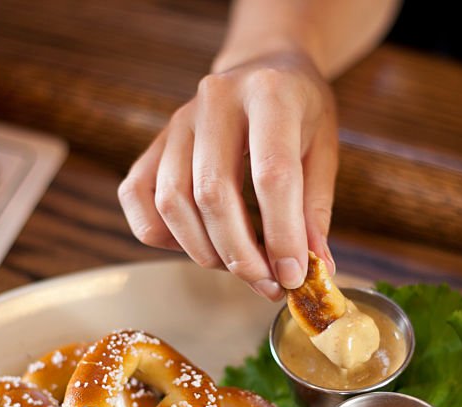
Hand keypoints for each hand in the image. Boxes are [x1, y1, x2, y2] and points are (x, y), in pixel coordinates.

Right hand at [118, 50, 337, 299]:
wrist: (263, 67)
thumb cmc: (299, 111)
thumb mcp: (323, 149)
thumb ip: (315, 209)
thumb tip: (315, 270)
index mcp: (269, 93)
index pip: (271, 175)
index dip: (282, 235)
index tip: (293, 275)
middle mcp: (214, 101)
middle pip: (212, 193)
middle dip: (240, 254)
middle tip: (267, 284)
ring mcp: (176, 122)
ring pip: (172, 203)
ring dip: (205, 252)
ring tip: (241, 267)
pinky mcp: (152, 144)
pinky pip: (138, 199)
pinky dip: (164, 235)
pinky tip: (201, 244)